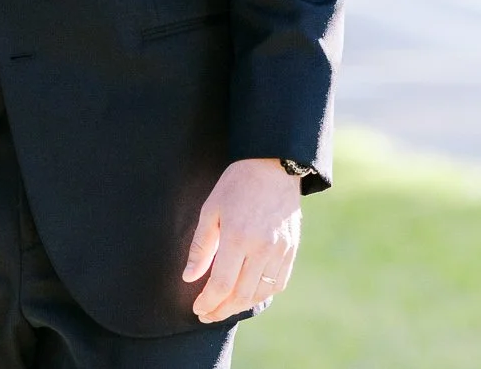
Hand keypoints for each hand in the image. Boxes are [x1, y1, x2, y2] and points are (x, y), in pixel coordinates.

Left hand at [182, 158, 302, 322]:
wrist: (273, 166)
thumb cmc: (236, 185)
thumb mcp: (210, 210)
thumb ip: (201, 247)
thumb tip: (189, 277)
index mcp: (238, 237)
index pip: (221, 285)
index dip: (207, 302)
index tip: (197, 307)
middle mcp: (262, 248)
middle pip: (241, 295)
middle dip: (221, 310)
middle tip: (207, 314)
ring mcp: (280, 251)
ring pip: (261, 293)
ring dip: (240, 306)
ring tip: (224, 307)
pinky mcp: (291, 250)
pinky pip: (278, 283)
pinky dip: (262, 295)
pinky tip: (248, 295)